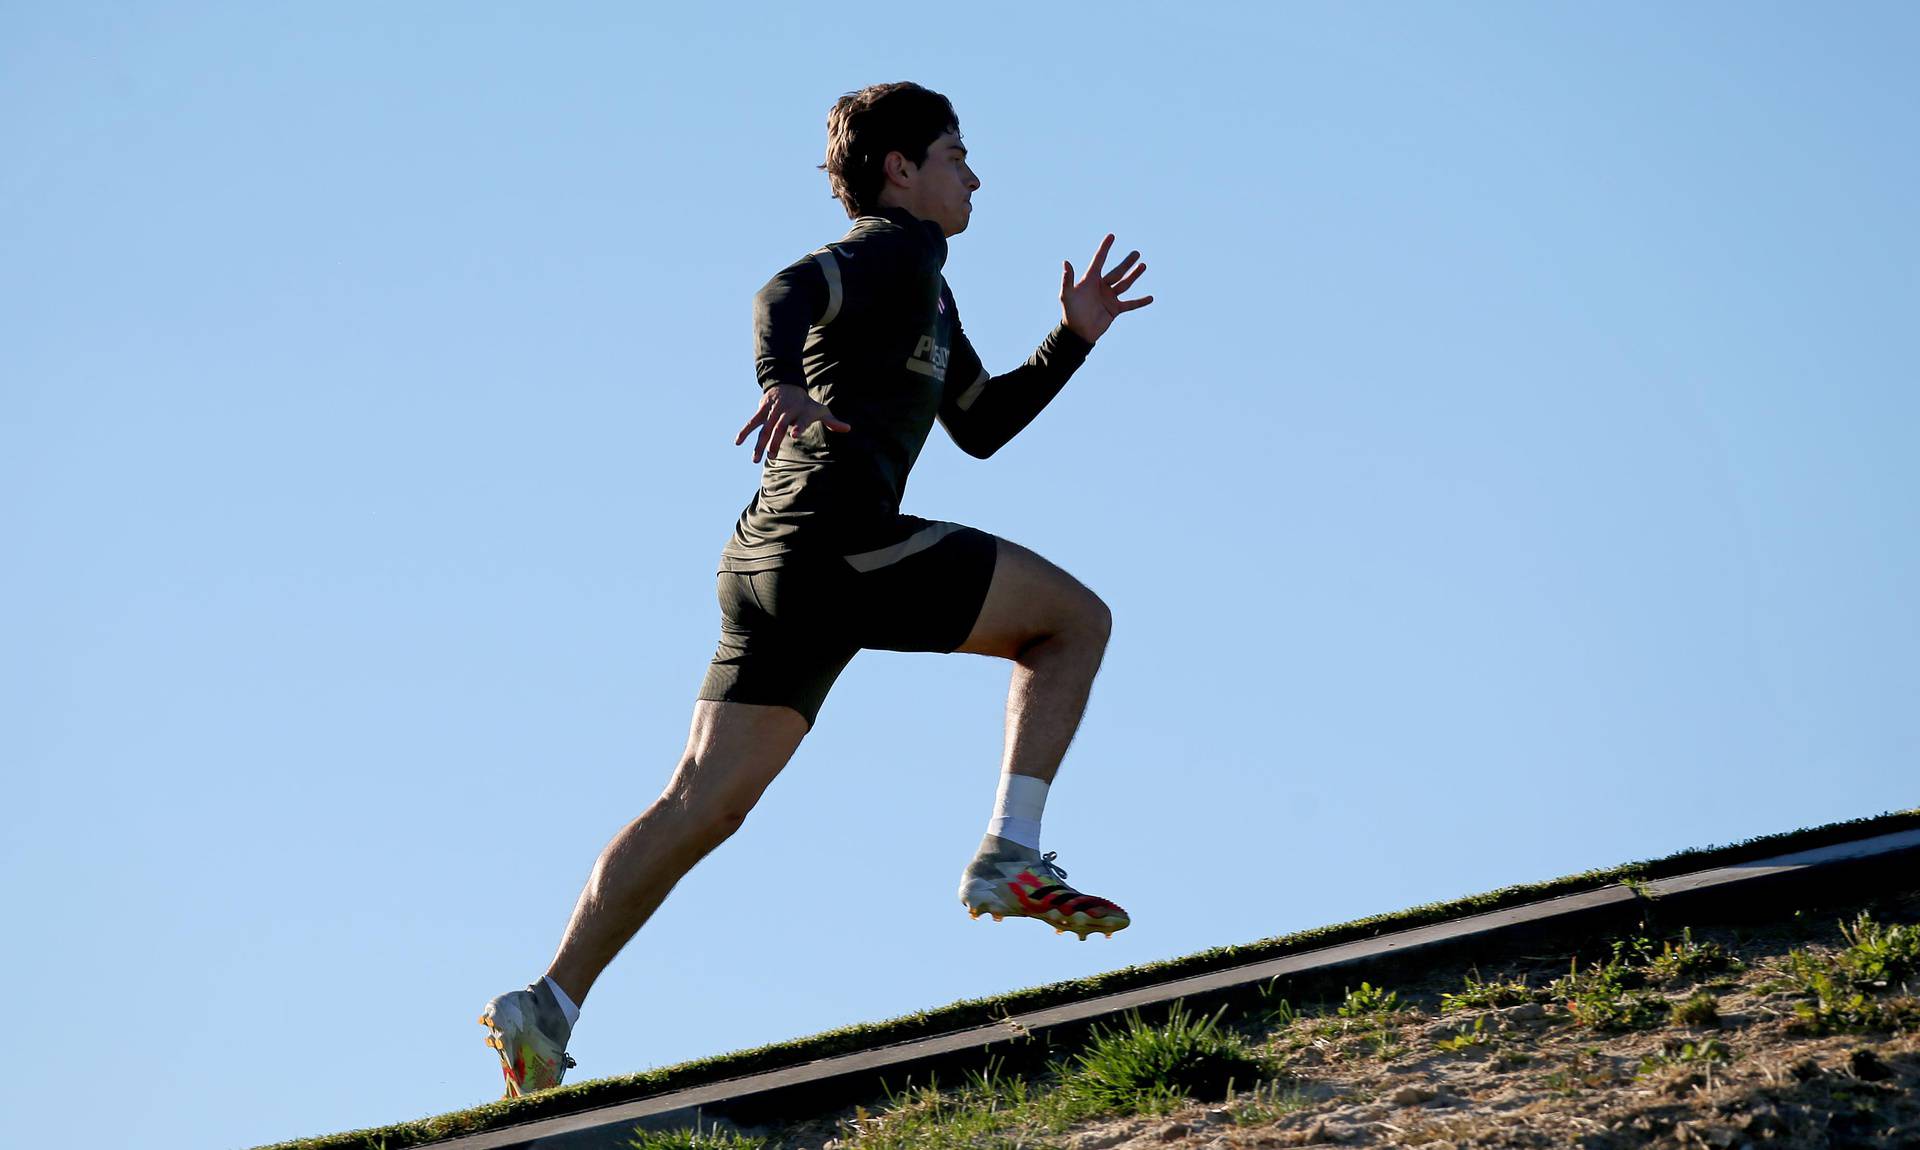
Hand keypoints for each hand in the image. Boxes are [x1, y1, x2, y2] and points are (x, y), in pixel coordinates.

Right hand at [735, 383, 851, 462]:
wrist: (787, 383)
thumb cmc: (805, 403)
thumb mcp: (820, 410)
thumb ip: (832, 421)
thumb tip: (848, 429)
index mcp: (802, 411)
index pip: (802, 419)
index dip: (799, 426)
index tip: (795, 435)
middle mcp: (787, 410)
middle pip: (780, 426)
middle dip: (775, 441)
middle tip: (772, 456)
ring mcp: (773, 410)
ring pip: (765, 427)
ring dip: (759, 443)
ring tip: (755, 459)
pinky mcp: (762, 409)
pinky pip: (753, 421)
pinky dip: (745, 431)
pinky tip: (738, 442)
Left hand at [1060, 234, 1152, 343]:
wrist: (1078, 332)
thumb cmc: (1070, 312)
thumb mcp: (1067, 295)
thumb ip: (1067, 279)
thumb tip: (1066, 262)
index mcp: (1090, 280)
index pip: (1099, 260)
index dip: (1105, 248)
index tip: (1111, 236)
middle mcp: (1101, 286)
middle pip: (1117, 272)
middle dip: (1126, 263)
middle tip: (1136, 253)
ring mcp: (1109, 297)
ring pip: (1124, 284)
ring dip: (1134, 276)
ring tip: (1143, 265)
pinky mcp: (1115, 309)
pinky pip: (1130, 304)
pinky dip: (1140, 302)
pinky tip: (1150, 298)